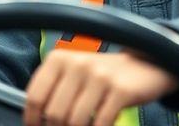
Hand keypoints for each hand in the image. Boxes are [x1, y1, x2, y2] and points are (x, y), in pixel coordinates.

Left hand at [24, 50, 178, 125]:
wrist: (145, 65)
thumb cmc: (104, 76)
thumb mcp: (74, 74)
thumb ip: (54, 91)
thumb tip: (37, 120)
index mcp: (60, 59)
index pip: (35, 96)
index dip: (32, 119)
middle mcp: (78, 64)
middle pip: (54, 113)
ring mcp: (100, 76)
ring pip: (75, 121)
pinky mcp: (120, 90)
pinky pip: (100, 123)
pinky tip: (100, 125)